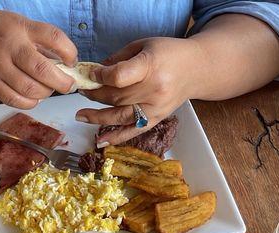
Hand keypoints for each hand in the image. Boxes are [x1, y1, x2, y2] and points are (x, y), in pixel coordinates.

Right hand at [0, 10, 77, 108]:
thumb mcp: (15, 24)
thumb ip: (38, 41)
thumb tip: (64, 63)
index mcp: (19, 27)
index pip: (53, 38)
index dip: (69, 52)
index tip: (72, 61)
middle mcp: (8, 46)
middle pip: (43, 71)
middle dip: (62, 82)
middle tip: (68, 85)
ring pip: (30, 90)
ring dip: (45, 93)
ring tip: (47, 89)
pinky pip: (15, 100)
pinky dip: (29, 102)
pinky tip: (32, 97)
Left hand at [75, 37, 200, 144]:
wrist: (197, 68)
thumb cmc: (168, 54)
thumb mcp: (143, 45)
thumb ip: (118, 58)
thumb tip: (95, 73)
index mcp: (151, 66)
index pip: (119, 77)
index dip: (101, 77)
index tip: (92, 74)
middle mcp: (154, 90)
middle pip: (117, 97)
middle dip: (95, 95)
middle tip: (83, 91)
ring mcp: (155, 108)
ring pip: (120, 116)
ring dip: (97, 117)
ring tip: (80, 115)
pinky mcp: (156, 120)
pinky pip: (133, 131)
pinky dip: (116, 137)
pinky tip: (101, 141)